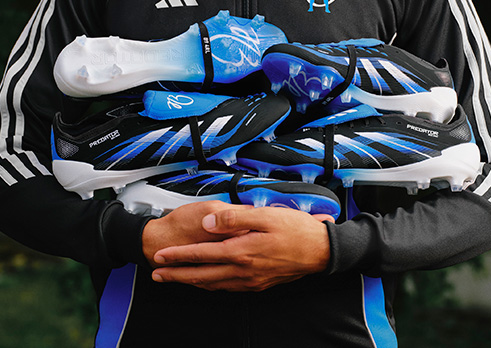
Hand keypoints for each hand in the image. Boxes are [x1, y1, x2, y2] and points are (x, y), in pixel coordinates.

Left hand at [151, 206, 333, 291]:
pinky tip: (207, 283)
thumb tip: (209, 221)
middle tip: (156, 275)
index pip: (201, 254)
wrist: (320, 252)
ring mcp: (251, 280)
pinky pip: (228, 289)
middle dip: (176, 275)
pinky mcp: (259, 284)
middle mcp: (243, 270)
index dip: (178, 256)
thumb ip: (235, 218)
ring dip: (191, 282)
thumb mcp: (266, 216)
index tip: (160, 257)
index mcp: (242, 250)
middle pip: (201, 275)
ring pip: (213, 285)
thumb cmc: (296, 230)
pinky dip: (211, 286)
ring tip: (175, 279)